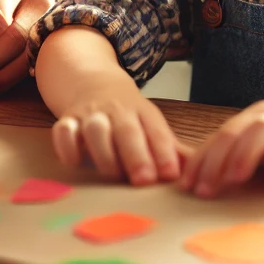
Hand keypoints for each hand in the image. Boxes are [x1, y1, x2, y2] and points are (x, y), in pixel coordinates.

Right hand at [51, 77, 182, 185]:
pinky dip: (68, 147)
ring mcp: (90, 114)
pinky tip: (78, 161)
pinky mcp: (67, 120)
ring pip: (95, 128)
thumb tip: (200, 174)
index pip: (156, 130)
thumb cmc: (129, 117)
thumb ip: (173, 152)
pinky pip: (63, 131)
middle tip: (144, 180)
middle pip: (126, 130)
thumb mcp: (152, 126)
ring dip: (104, 152)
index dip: (163, 152)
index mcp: (142, 112)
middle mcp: (116, 110)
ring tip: (113, 173)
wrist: (94, 83)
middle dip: (136, 155)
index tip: (170, 174)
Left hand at [179, 98, 263, 195]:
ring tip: (234, 177)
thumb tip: (208, 178)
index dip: (200, 161)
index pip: (218, 138)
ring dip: (246, 153)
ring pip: (263, 131)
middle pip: (234, 133)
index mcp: (252, 120)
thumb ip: (243, 155)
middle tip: (201, 190)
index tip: (185, 186)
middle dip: (214, 162)